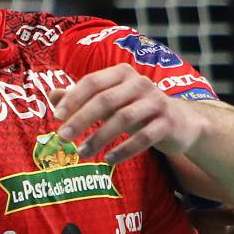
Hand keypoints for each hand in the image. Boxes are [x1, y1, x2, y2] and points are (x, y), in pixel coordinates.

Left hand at [51, 65, 208, 163]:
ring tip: (81, 153)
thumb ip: (81, 97)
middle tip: (62, 137)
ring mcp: (156, 102)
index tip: (56, 117)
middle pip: (105, 100)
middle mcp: (140, 83)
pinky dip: (124, 150)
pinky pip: (144, 137)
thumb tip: (52, 94)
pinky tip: (108, 160)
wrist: (181, 122)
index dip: (73, 99)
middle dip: (81, 119)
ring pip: (123, 119)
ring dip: (99, 138)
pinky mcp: (168, 123)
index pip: (93, 82)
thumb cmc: (137, 109)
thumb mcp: (110, 101)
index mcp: (122, 73)